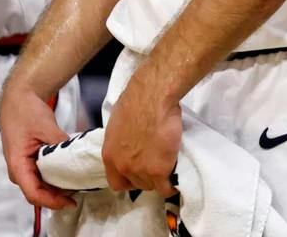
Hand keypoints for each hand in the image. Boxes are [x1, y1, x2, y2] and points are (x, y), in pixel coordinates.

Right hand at [0, 80, 74, 210]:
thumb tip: (76, 157)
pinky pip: (42, 176)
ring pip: (41, 185)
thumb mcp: (47, 127)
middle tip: (81, 193)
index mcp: (17, 164)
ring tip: (79, 185)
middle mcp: (18, 170)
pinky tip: (71, 175)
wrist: (19, 99)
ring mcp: (23, 167)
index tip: (71, 202)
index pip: (33, 193)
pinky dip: (55, 178)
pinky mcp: (29, 162)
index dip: (52, 201)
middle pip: (38, 192)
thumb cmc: (27, 113)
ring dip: (57, 188)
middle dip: (58, 196)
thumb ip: (59, 144)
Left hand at [101, 69, 181, 195]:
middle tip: (157, 164)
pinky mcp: (159, 170)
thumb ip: (122, 142)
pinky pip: (166, 188)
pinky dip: (172, 186)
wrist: (152, 98)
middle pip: (136, 184)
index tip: (139, 173)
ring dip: (160, 179)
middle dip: (146, 177)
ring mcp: (141, 170)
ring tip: (168, 166)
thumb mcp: (118, 125)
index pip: (116, 183)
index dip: (129, 180)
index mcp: (110, 156)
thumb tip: (129, 144)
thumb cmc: (136, 102)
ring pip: (152, 186)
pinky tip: (176, 179)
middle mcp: (122, 167)